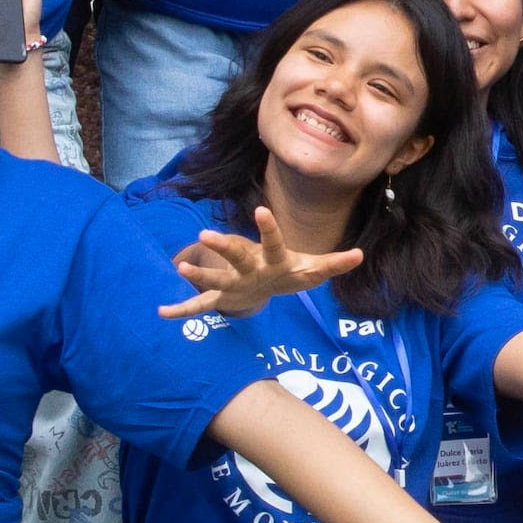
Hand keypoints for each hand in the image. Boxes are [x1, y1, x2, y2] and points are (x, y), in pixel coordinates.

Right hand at [162, 222, 363, 321]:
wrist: (265, 281)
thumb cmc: (290, 270)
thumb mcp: (312, 268)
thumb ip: (333, 263)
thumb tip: (360, 255)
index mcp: (272, 257)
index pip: (272, 241)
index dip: (268, 227)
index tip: (260, 210)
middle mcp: (248, 265)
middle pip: (236, 254)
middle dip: (223, 246)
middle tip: (205, 235)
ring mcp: (233, 280)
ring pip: (215, 278)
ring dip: (199, 274)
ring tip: (179, 267)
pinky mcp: (223, 296)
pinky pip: (201, 304)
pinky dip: (183, 309)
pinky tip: (162, 312)